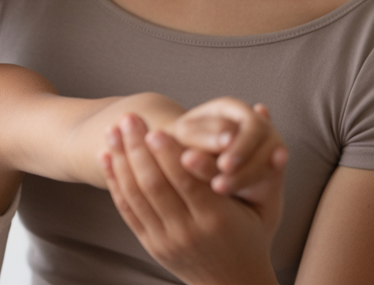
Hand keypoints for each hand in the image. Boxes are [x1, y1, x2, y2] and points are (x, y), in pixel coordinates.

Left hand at [101, 115, 281, 284]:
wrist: (233, 283)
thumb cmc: (252, 236)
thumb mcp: (265, 204)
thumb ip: (259, 157)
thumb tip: (262, 107)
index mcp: (217, 219)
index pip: (187, 181)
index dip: (169, 153)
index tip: (156, 128)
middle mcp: (189, 231)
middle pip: (155, 185)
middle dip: (138, 148)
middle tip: (129, 118)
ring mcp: (166, 239)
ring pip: (136, 195)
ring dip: (121, 160)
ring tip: (113, 130)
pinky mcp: (151, 244)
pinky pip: (127, 210)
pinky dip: (115, 182)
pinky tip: (107, 157)